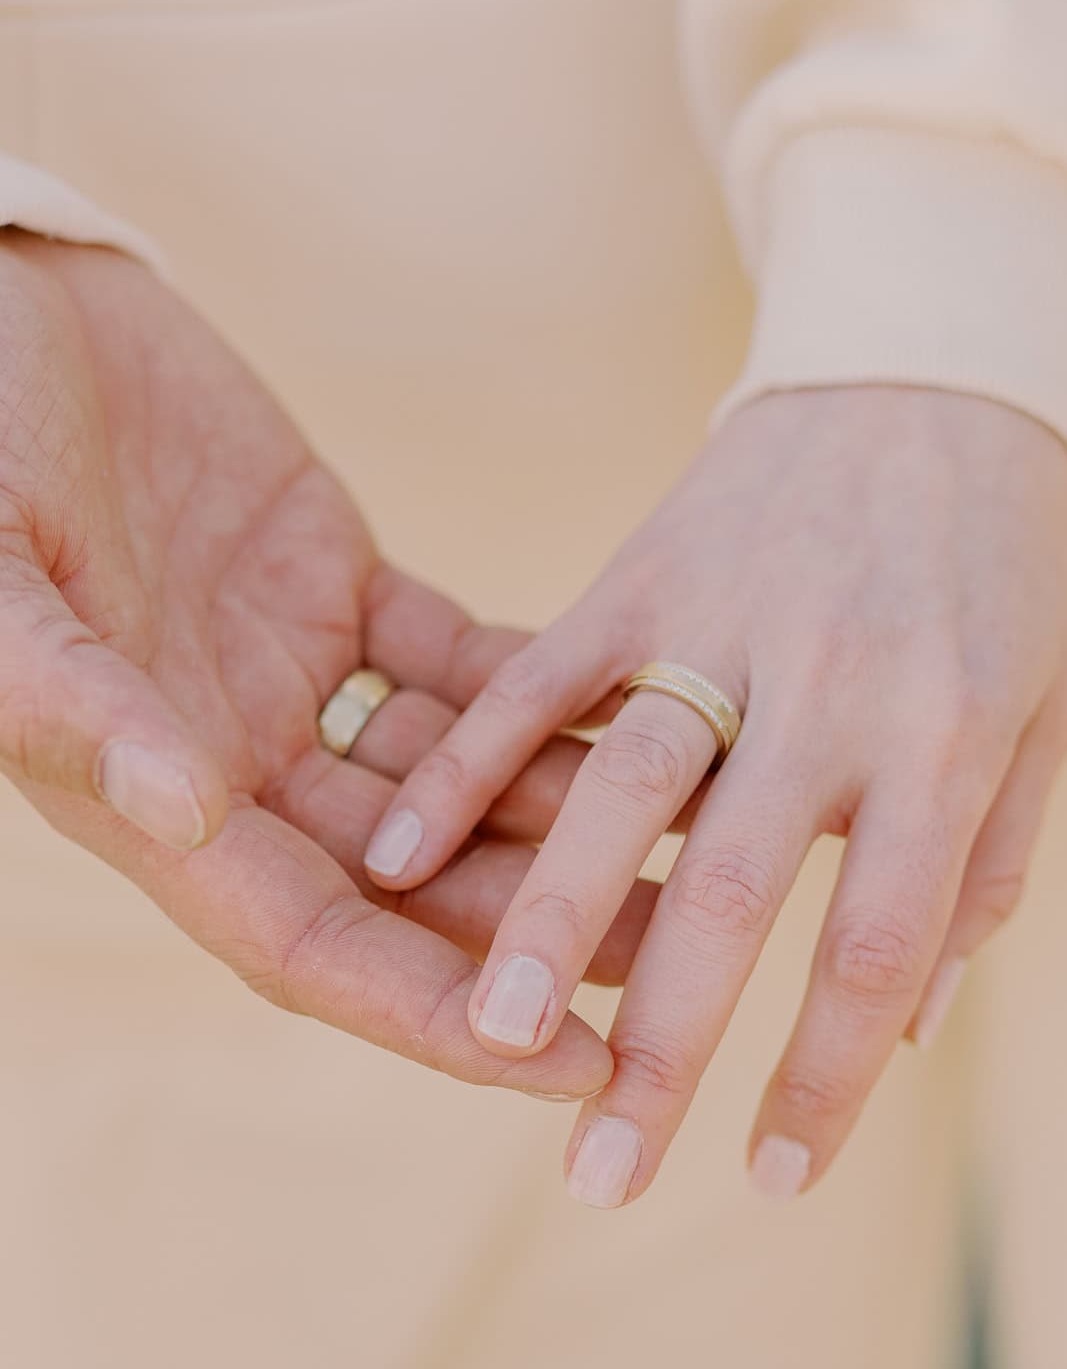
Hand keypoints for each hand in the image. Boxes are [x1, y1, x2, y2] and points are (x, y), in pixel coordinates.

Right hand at [0, 232, 655, 1098]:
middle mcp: (234, 762)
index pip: (311, 948)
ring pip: (455, 783)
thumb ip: (73, 703)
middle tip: (677, 964)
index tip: (567, 1064)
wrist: (7, 304)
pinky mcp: (340, 588)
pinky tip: (641, 704)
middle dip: (539, 931)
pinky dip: (544, 692)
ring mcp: (292, 677)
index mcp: (149, 795)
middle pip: (410, 885)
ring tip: (695, 840)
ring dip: (565, 816)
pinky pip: (460, 662)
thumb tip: (188, 812)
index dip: (436, 1016)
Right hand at [366, 387, 1066, 1200]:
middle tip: (602, 1177)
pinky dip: (468, 761)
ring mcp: (726, 623)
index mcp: (946, 737)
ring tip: (485, 1034)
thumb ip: (982, 868)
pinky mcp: (643, 570)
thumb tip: (908, 1028)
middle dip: (663, 1047)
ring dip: (541, 915)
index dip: (826, 1076)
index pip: (878, 945)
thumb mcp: (1043, 715)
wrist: (936, 365)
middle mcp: (831, 690)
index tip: (772, 1180)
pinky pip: (540, 674)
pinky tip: (400, 849)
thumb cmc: (1002, 565)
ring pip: (620, 787)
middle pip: (732, 893)